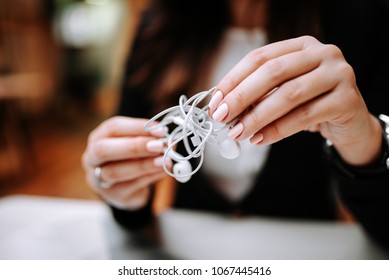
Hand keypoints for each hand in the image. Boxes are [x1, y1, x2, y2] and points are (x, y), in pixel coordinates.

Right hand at [82, 116, 169, 209]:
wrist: (126, 186)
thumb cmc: (131, 158)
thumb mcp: (136, 143)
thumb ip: (149, 139)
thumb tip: (169, 138)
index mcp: (98, 137)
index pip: (113, 127)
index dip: (138, 127)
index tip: (161, 130)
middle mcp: (92, 157)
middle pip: (104, 150)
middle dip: (134, 146)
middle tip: (159, 146)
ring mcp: (99, 179)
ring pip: (116, 172)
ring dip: (144, 164)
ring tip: (164, 160)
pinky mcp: (113, 195)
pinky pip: (131, 186)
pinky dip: (150, 176)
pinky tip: (163, 170)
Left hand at [209, 36, 381, 165]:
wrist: (349, 122)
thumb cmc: (310, 105)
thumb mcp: (282, 94)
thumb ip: (258, 95)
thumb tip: (223, 108)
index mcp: (301, 46)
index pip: (260, 57)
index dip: (234, 79)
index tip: (215, 101)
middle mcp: (322, 53)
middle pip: (273, 72)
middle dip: (241, 96)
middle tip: (221, 117)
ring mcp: (338, 74)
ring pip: (289, 94)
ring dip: (257, 116)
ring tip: (238, 133)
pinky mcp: (347, 99)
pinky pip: (305, 116)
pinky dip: (278, 130)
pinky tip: (260, 139)